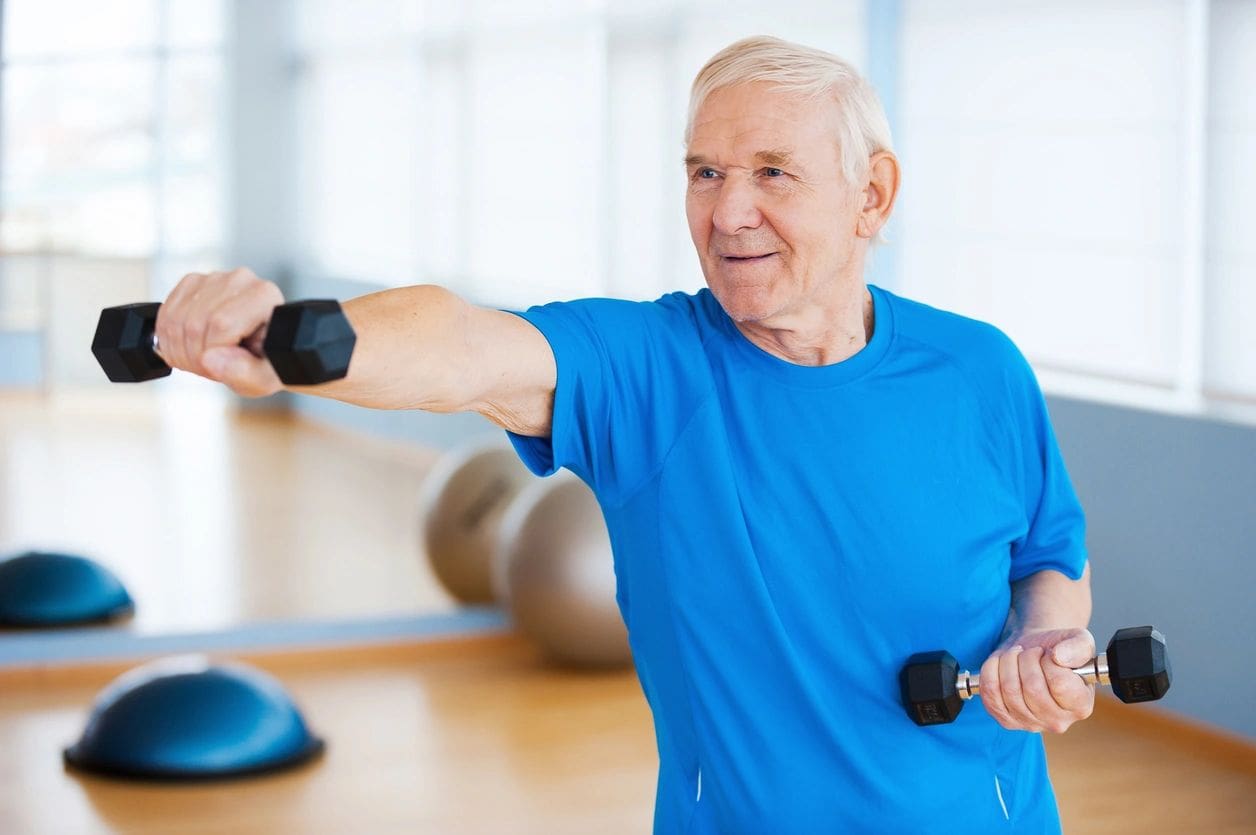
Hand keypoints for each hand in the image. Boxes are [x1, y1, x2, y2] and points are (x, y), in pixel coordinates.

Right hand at [154, 268, 285, 396]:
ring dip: (180, 352)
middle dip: (195, 358)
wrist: (265, 350)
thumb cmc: (269, 362)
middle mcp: (240, 280)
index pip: (221, 324)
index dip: (211, 355)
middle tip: (210, 369)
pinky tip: (189, 348)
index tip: (219, 370)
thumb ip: (245, 372)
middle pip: (195, 323)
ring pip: (176, 321)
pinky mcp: (192, 283)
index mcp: (264, 296)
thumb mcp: (267, 377)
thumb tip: (210, 358)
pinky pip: (165, 315)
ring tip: (203, 361)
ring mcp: (214, 279)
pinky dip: (168, 339)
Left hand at [978, 627, 1095, 733]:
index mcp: (1081, 705)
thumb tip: (1060, 657)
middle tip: (1030, 651)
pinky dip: (990, 670)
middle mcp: (1058, 721)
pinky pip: (989, 693)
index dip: (1049, 662)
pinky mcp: (1005, 720)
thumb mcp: (1078, 640)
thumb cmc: (1057, 649)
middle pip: (1033, 688)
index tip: (1049, 653)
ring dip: (1008, 662)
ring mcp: (1030, 724)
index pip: (1060, 684)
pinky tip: (1001, 663)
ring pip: (1009, 690)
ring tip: (1017, 655)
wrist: (1033, 653)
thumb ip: (1078, 647)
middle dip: (1027, 659)